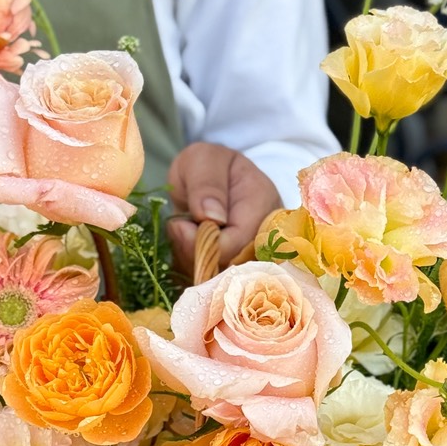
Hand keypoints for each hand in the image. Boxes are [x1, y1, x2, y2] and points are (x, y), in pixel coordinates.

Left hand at [167, 143, 281, 274]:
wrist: (216, 180)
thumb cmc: (210, 166)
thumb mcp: (204, 159)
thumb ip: (206, 183)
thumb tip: (211, 217)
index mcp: (263, 206)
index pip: (237, 244)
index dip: (205, 242)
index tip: (180, 225)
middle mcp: (266, 238)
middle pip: (231, 269)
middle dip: (196, 256)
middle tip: (179, 228)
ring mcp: (255, 258)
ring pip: (221, 281)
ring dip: (193, 262)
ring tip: (186, 231)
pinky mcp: (241, 272)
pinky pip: (214, 286)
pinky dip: (195, 269)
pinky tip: (190, 247)